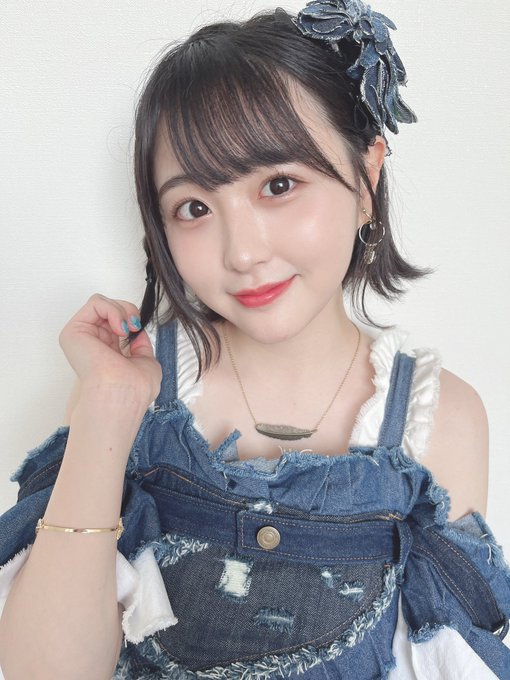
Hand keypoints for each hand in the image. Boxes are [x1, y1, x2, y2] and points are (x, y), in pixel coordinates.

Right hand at [59, 294, 161, 412]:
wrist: (122, 392)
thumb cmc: (134, 387)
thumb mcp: (146, 361)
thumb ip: (140, 346)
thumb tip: (137, 333)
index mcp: (107, 351)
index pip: (117, 322)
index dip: (131, 319)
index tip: (138, 331)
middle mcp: (93, 343)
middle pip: (109, 308)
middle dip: (128, 311)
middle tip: (134, 327)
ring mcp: (82, 337)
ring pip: (102, 303)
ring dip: (121, 310)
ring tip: (126, 329)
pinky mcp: (74, 331)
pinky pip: (95, 303)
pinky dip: (113, 309)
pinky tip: (119, 328)